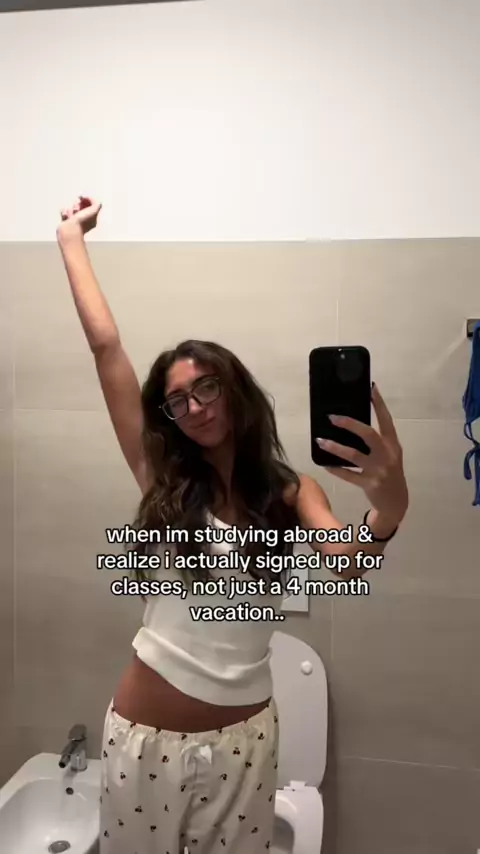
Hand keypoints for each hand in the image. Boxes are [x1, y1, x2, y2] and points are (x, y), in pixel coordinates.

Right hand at [57, 196, 101, 236]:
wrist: (69, 231)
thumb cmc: (82, 222)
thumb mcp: (94, 210)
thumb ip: (95, 202)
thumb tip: (87, 198)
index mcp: (92, 219)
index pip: (90, 205)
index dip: (86, 200)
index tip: (82, 198)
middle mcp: (84, 220)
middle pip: (80, 206)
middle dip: (77, 205)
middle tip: (77, 209)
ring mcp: (75, 221)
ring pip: (71, 208)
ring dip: (71, 209)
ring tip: (71, 215)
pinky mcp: (66, 222)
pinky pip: (64, 212)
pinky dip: (64, 212)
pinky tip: (66, 216)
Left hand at [316, 384, 407, 524]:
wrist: (396, 502)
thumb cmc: (389, 472)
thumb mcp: (389, 454)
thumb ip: (377, 440)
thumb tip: (352, 423)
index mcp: (393, 444)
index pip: (386, 420)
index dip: (379, 404)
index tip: (370, 388)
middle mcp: (388, 455)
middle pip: (368, 434)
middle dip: (350, 424)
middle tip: (332, 417)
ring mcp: (379, 470)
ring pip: (354, 455)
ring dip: (335, 447)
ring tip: (320, 440)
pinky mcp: (369, 484)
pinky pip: (348, 475)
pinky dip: (336, 469)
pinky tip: (325, 464)